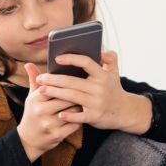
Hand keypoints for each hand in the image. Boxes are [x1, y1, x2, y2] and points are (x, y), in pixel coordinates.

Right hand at [16, 62, 82, 161]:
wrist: (28, 140)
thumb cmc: (32, 114)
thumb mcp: (31, 98)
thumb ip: (34, 80)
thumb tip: (28, 63)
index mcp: (35, 99)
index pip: (54, 85)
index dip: (66, 80)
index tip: (76, 76)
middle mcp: (41, 111)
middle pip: (66, 96)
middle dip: (77, 92)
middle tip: (88, 86)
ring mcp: (49, 124)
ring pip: (73, 110)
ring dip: (81, 104)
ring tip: (88, 98)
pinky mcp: (57, 135)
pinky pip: (75, 123)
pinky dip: (81, 118)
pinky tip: (85, 112)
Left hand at [35, 50, 153, 132]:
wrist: (124, 112)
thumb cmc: (113, 89)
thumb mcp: (114, 72)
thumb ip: (110, 58)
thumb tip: (101, 49)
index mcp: (102, 75)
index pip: (86, 62)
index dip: (71, 59)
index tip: (57, 58)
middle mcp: (100, 88)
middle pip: (73, 81)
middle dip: (54, 79)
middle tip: (40, 78)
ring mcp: (97, 103)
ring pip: (72, 96)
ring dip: (55, 93)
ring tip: (40, 90)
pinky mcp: (95, 116)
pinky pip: (79, 116)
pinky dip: (69, 115)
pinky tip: (58, 113)